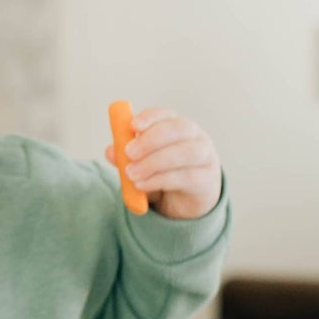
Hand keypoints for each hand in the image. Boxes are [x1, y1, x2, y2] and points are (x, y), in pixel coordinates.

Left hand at [106, 106, 222, 220]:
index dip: (150, 117)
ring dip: (155, 162)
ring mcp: (206, 157)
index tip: (132, 125)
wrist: (187, 203)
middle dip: (152, 139)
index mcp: (177, 127)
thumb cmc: (164, 175)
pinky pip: (186, 176)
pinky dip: (161, 180)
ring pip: (185, 152)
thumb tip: (110, 151)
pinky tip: (143, 185)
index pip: (166, 114)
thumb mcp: (142, 165)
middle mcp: (196, 137)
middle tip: (129, 152)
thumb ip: (127, 157)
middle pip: (180, 128)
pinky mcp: (207, 180)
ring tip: (131, 174)